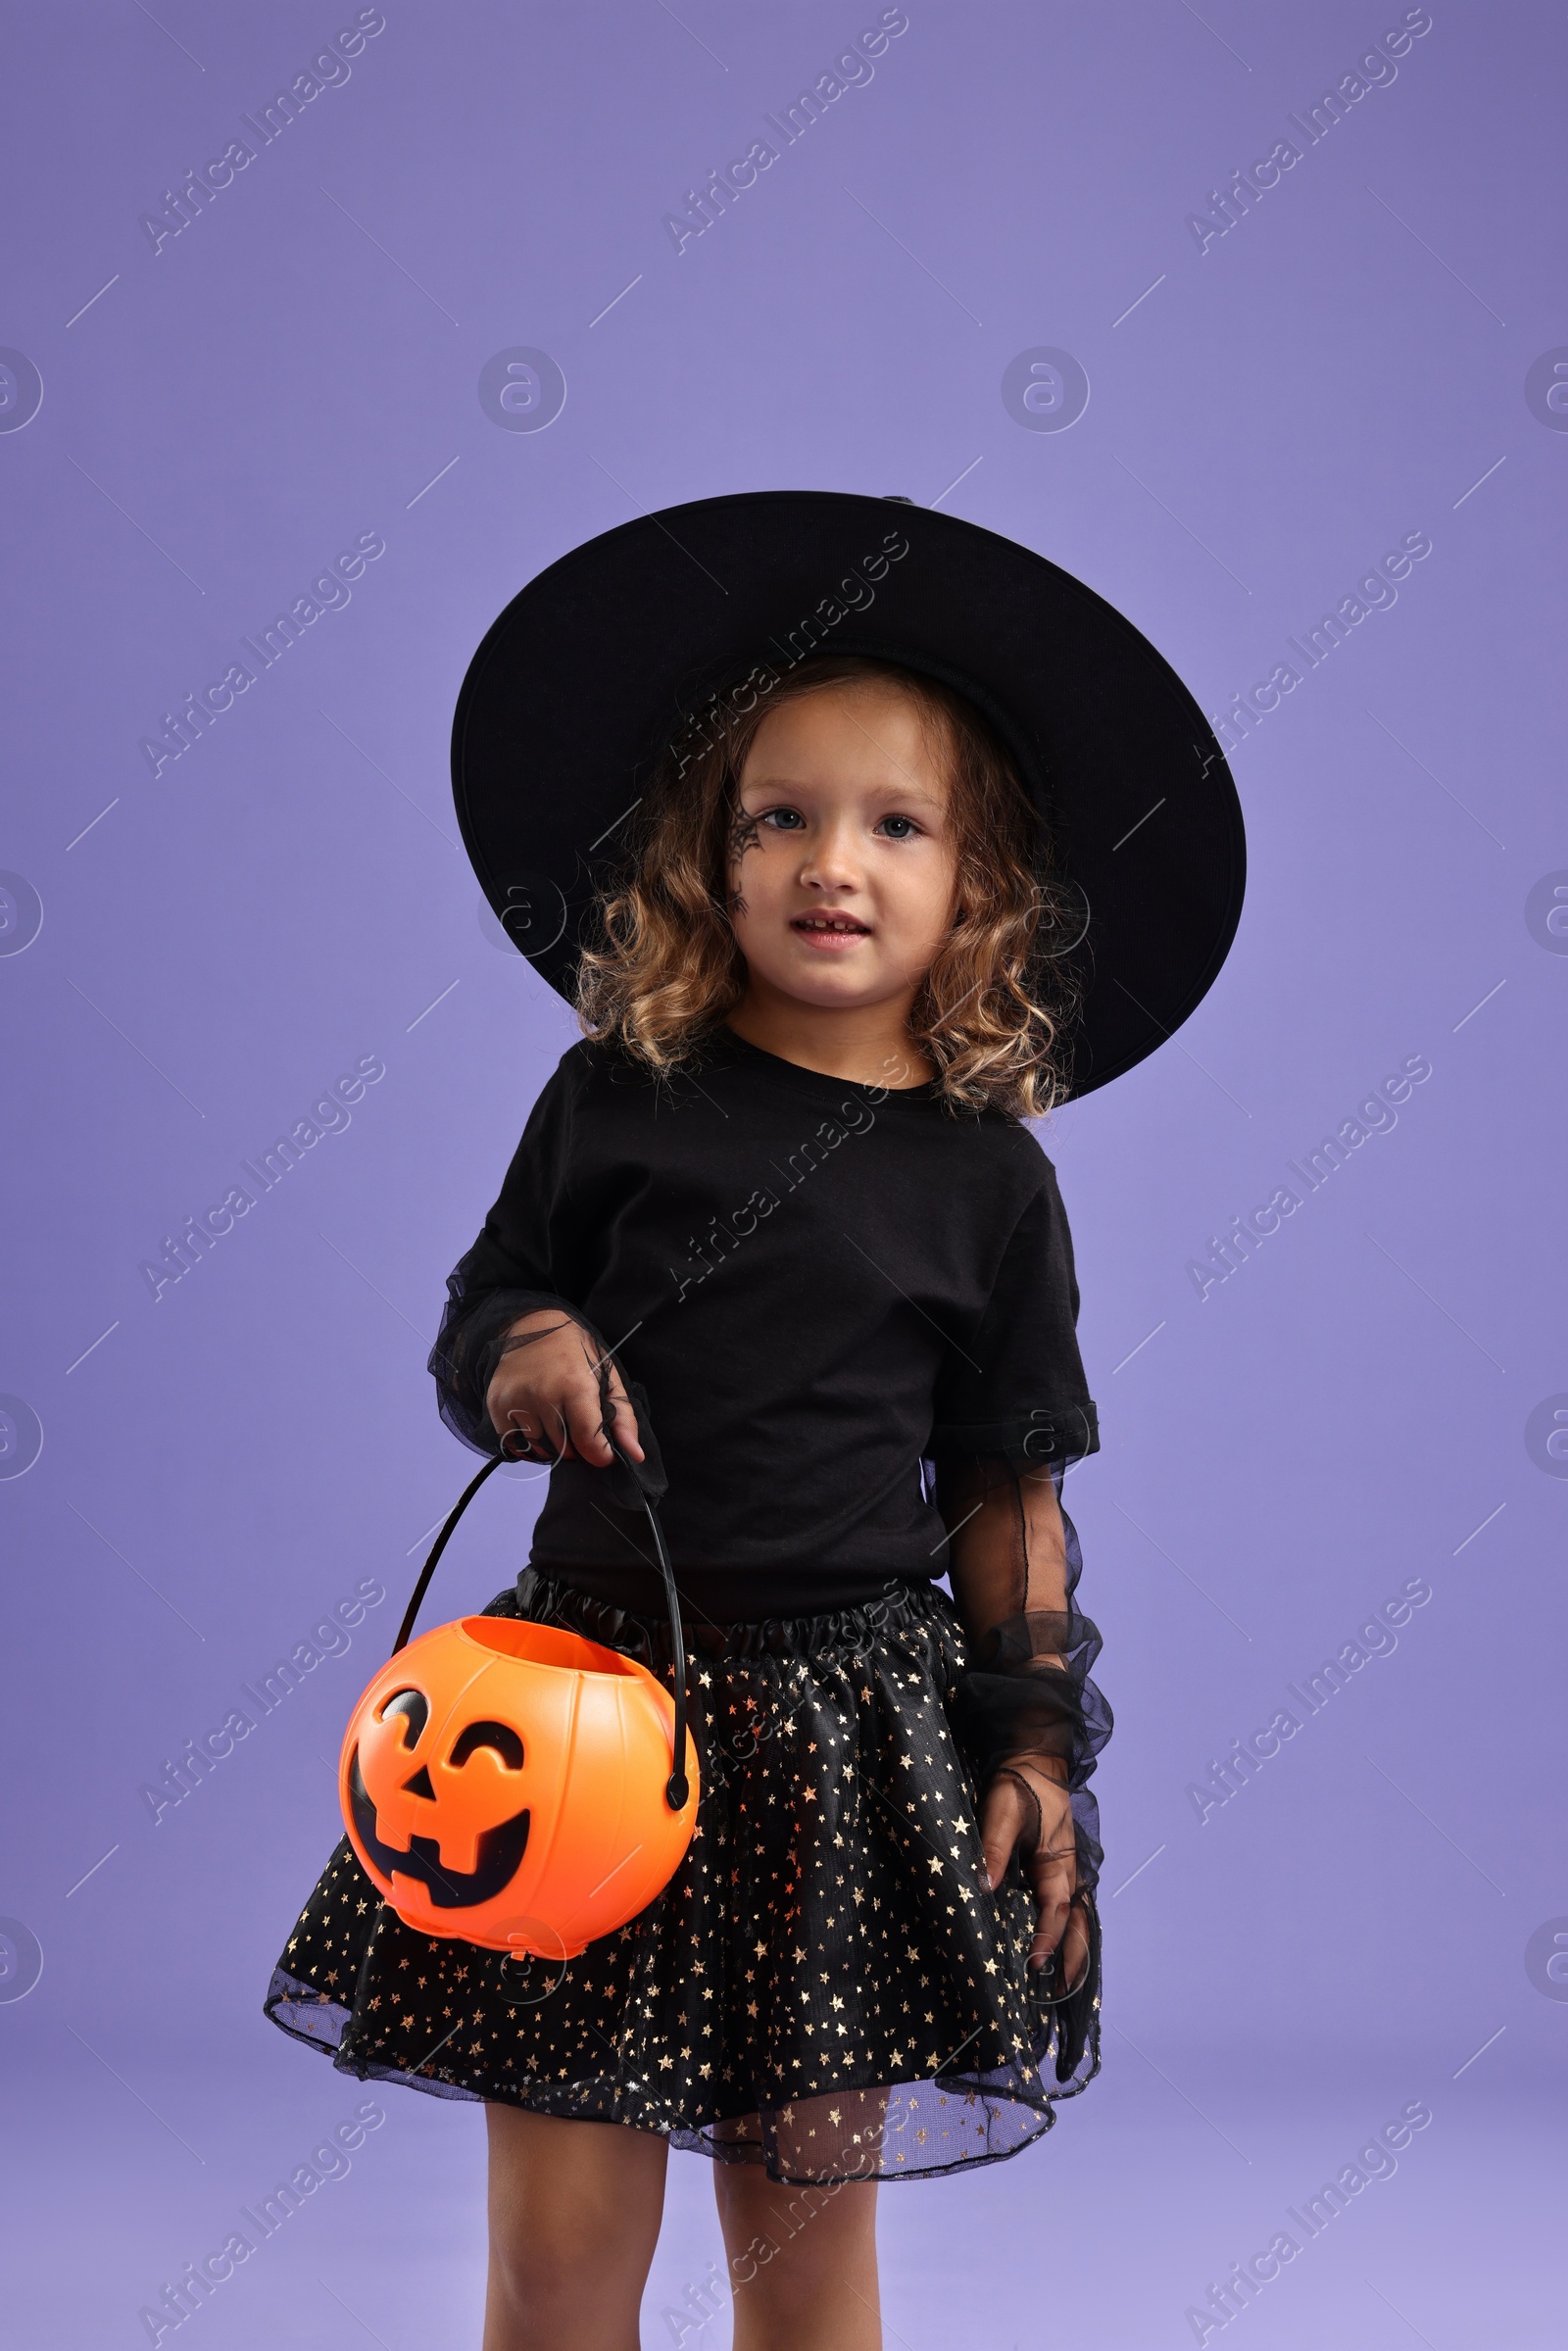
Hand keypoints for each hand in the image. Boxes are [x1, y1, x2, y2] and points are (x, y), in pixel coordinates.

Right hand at [484, 1310, 644, 1469]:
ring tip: (557, 1423)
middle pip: (564, 1450)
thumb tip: (635, 1455)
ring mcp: (515, 1400)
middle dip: (577, 1447)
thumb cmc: (575, 1352)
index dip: (600, 1454)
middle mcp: (542, 1394)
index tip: (603, 1450)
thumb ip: (623, 1418)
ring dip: (552, 1447)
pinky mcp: (496, 1404)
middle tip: (577, 1426)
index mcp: (575, 1385)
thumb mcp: (607, 1377)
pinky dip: (527, 1444)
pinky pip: (513, 1444)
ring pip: (538, 1450)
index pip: (588, 1441)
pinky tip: (536, 1424)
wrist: (532, 1324)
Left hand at [979, 1756, 1087, 1992]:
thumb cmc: (1020, 1784)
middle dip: (1073, 1956)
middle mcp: (1067, 1870)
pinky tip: (1058, 1942)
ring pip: (1076, 1915)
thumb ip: (994, 1849)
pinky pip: (1067, 1903)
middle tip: (1064, 1991)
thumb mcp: (1002, 1813)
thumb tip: (983, 1887)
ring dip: (1073, 1946)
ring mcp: (1065, 1867)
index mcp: (1057, 1861)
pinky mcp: (1056, 1863)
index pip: (1056, 1910)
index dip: (1048, 1938)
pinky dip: (1067, 1927)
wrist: (1034, 1758)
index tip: (1037, 1965)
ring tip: (1065, 1980)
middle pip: (1077, 1922)